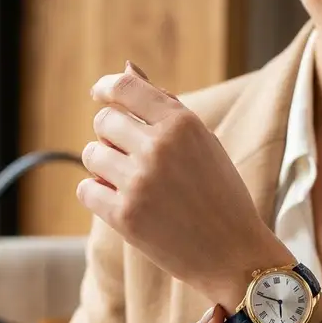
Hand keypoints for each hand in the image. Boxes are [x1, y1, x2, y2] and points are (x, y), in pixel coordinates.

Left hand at [78, 62, 292, 308]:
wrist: (235, 255)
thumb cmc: (222, 197)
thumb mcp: (203, 144)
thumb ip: (165, 107)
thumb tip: (126, 67)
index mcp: (182, 124)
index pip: (124, 88)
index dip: (106, 88)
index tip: (101, 95)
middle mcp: (159, 148)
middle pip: (104, 121)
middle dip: (112, 137)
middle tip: (134, 159)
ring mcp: (139, 183)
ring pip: (92, 154)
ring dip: (104, 166)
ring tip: (133, 184)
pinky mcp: (125, 216)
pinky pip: (87, 189)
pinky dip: (98, 194)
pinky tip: (122, 204)